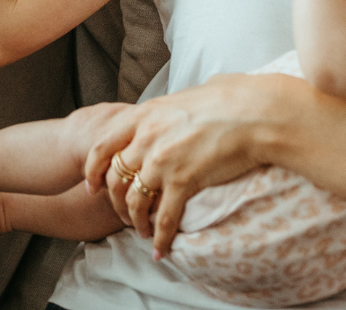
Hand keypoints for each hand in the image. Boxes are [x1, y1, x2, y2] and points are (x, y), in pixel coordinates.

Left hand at [83, 72, 308, 258]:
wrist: (253, 112)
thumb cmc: (228, 98)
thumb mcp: (185, 95)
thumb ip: (167, 109)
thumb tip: (171, 110)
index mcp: (145, 115)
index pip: (102, 145)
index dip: (92, 170)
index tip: (93, 186)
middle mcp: (147, 137)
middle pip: (114, 178)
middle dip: (114, 202)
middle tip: (122, 215)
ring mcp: (163, 160)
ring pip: (134, 201)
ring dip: (136, 222)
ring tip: (144, 233)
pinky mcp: (184, 180)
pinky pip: (164, 218)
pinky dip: (160, 237)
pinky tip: (162, 249)